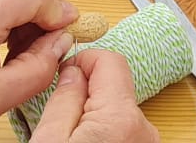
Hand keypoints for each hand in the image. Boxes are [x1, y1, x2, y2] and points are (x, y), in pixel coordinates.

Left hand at [0, 0, 80, 142]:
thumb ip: (32, 71)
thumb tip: (63, 44)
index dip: (59, 11)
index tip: (66, 39)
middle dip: (47, 18)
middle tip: (46, 55)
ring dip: (33, 21)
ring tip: (23, 59)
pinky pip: (4, 1)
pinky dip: (18, 22)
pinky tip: (11, 51)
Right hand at [32, 49, 160, 142]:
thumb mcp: (49, 141)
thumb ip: (63, 100)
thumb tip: (73, 71)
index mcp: (120, 117)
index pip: (110, 60)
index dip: (83, 61)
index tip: (63, 75)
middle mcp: (142, 127)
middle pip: (114, 85)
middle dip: (86, 91)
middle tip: (61, 114)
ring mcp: (145, 141)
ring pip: (116, 108)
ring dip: (94, 113)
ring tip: (71, 136)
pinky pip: (122, 127)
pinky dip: (104, 130)